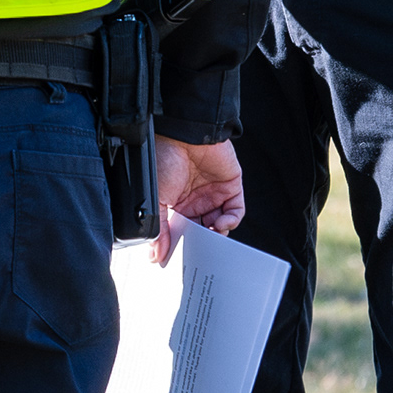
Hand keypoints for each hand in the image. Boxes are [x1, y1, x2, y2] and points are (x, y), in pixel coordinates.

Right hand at [149, 135, 245, 257]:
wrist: (182, 134)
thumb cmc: (163, 158)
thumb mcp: (156, 198)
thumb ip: (159, 228)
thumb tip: (156, 254)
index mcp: (176, 205)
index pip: (183, 232)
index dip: (184, 245)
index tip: (180, 258)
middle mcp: (195, 201)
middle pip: (204, 230)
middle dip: (204, 243)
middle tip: (200, 252)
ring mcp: (214, 194)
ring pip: (221, 224)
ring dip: (219, 234)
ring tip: (211, 236)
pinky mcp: (230, 186)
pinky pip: (236, 211)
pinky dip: (231, 221)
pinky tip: (221, 224)